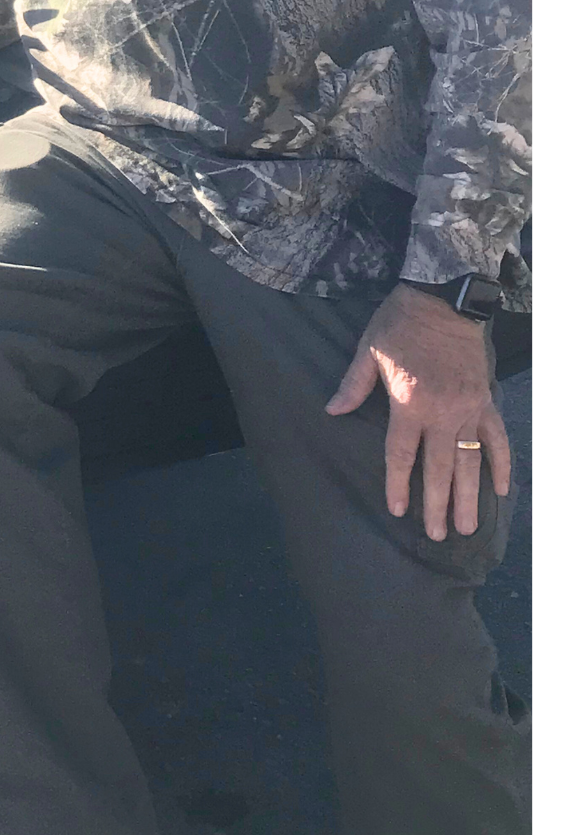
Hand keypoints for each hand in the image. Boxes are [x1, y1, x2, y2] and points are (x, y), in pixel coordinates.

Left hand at [326, 283, 510, 539]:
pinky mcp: (485, 401)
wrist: (443, 300)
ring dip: (469, 496)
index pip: (402, 455)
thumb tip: (332, 411)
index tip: (399, 511)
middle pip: (439, 468)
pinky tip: (501, 490)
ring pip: (470, 462)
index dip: (399, 485)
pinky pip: (496, 439)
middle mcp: (442, 413)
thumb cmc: (400, 324)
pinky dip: (501, 464)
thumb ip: (353, 385)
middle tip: (438, 535)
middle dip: (437, 505)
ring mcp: (468, 409)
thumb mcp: (369, 351)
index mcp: (409, 403)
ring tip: (468, 526)